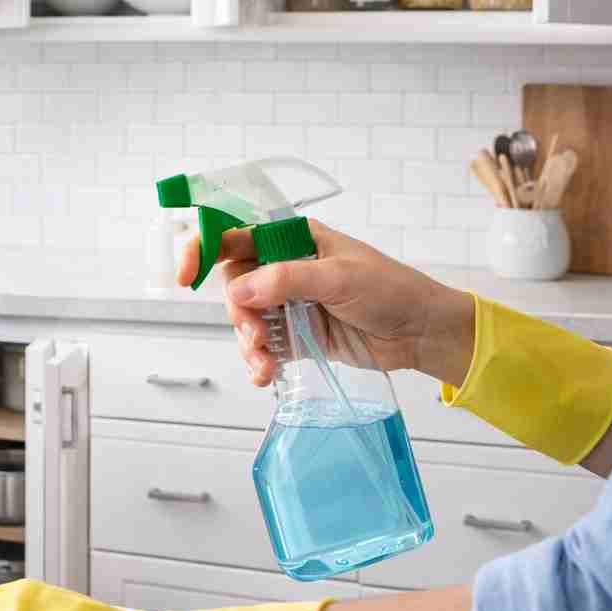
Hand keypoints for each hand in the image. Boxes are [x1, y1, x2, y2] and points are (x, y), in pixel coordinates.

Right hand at [176, 219, 474, 387]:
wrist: (423, 333)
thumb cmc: (392, 290)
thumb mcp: (339, 278)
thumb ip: (286, 280)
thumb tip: (238, 290)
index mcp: (294, 240)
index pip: (236, 236)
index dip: (205, 249)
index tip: (187, 273)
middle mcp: (286, 268)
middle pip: (235, 284)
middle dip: (237, 312)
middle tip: (253, 334)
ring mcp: (290, 302)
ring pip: (246, 319)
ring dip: (247, 342)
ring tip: (263, 362)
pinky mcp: (297, 334)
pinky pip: (263, 346)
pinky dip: (259, 361)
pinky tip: (266, 374)